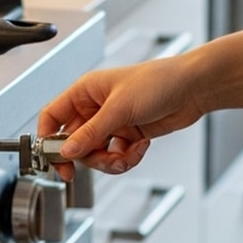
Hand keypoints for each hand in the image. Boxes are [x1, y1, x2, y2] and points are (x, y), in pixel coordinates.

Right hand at [37, 54, 206, 180]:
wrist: (193, 88)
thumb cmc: (158, 81)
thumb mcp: (119, 108)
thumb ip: (90, 133)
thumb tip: (66, 151)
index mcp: (84, 92)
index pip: (52, 117)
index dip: (49, 140)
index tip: (56, 160)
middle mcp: (94, 108)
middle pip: (74, 143)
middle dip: (89, 156)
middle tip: (102, 160)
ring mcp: (111, 123)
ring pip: (95, 154)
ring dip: (110, 161)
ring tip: (126, 156)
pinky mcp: (128, 135)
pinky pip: (116, 156)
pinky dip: (126, 158)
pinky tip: (140, 146)